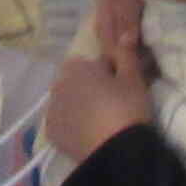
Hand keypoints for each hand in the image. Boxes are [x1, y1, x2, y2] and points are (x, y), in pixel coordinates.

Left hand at [46, 28, 151, 164]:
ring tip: (99, 123)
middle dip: (89, 89)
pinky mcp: (51, 133)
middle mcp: (59, 84)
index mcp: (77, 67)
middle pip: (76, 82)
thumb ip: (125, 53)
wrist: (117, 151)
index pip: (93, 64)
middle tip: (110, 106)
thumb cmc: (127, 108)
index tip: (119, 88)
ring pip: (66, 102)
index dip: (107, 75)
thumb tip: (124, 33)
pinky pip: (61, 123)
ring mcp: (52, 109)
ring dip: (78, 107)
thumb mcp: (133, 78)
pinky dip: (70, 126)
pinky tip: (87, 135)